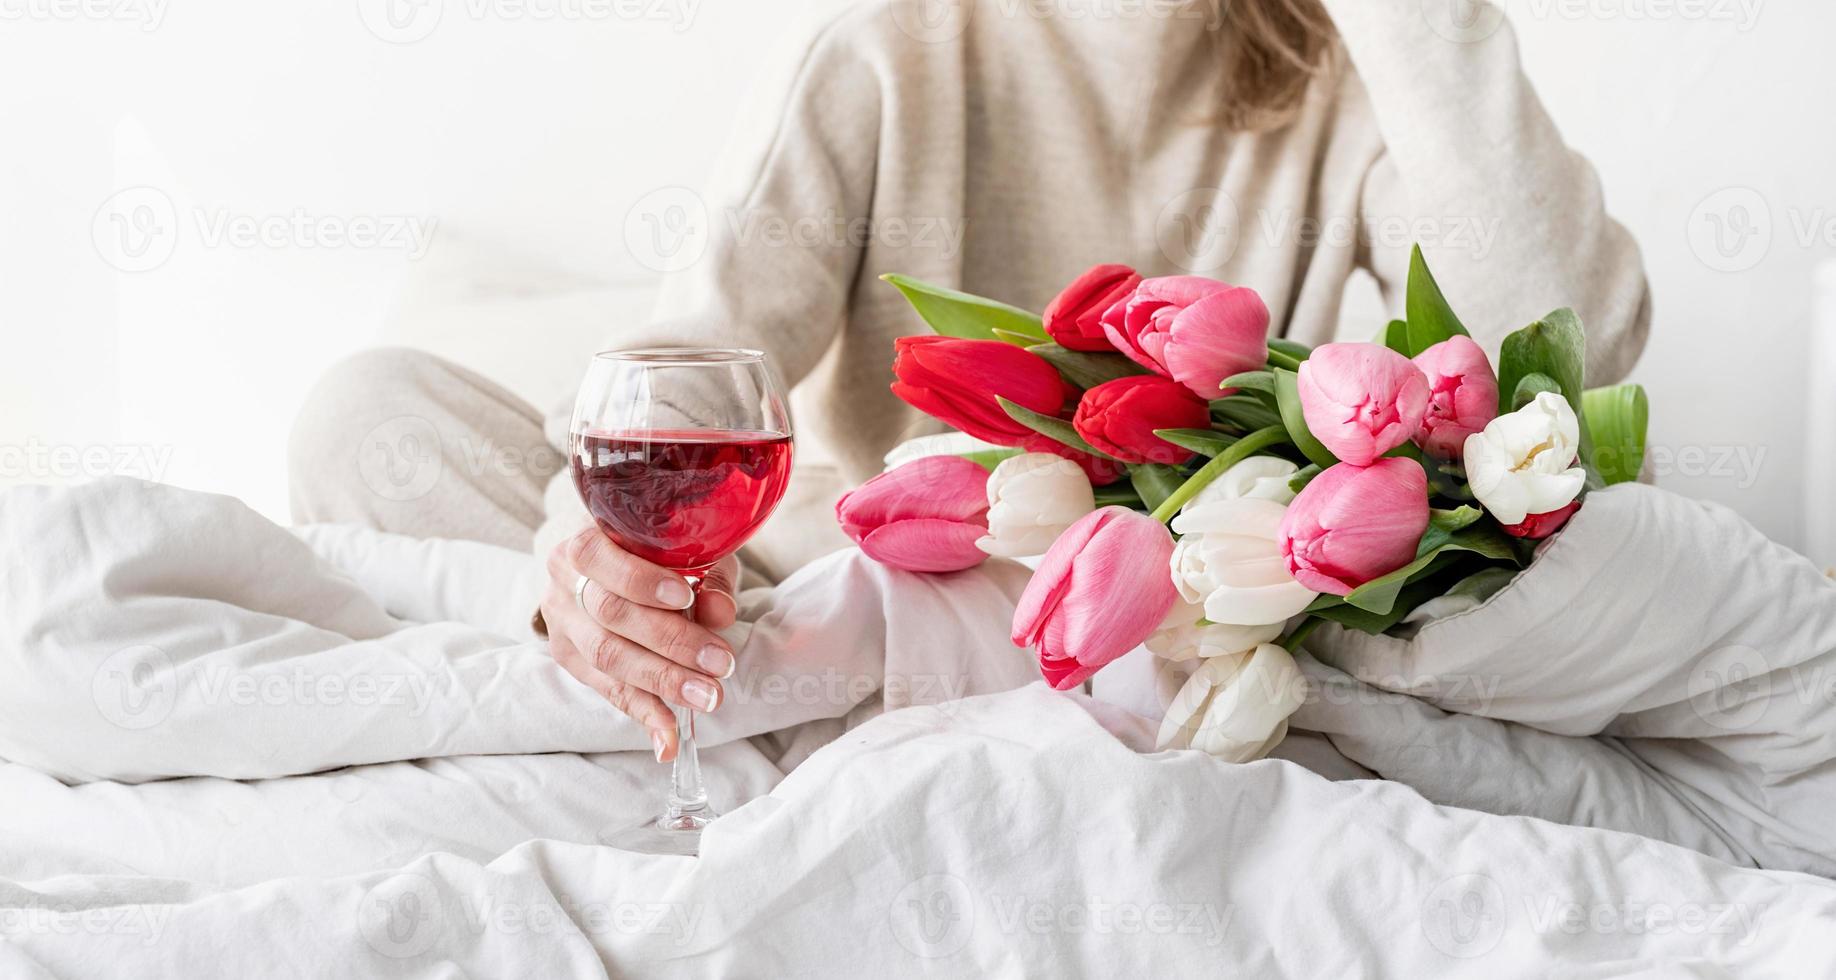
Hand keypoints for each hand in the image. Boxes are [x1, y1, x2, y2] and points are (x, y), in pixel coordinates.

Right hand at [541, 525, 741, 761]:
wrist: (611, 565)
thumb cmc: (657, 553)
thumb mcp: (688, 551)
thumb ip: (707, 574)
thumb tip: (721, 611)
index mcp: (584, 543)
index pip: (600, 560)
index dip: (641, 581)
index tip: (686, 598)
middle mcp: (563, 583)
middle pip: (610, 615)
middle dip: (670, 642)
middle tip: (719, 663)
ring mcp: (562, 625)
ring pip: (608, 657)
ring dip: (662, 681)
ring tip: (707, 696)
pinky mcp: (571, 661)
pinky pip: (609, 691)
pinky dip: (644, 714)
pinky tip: (668, 739)